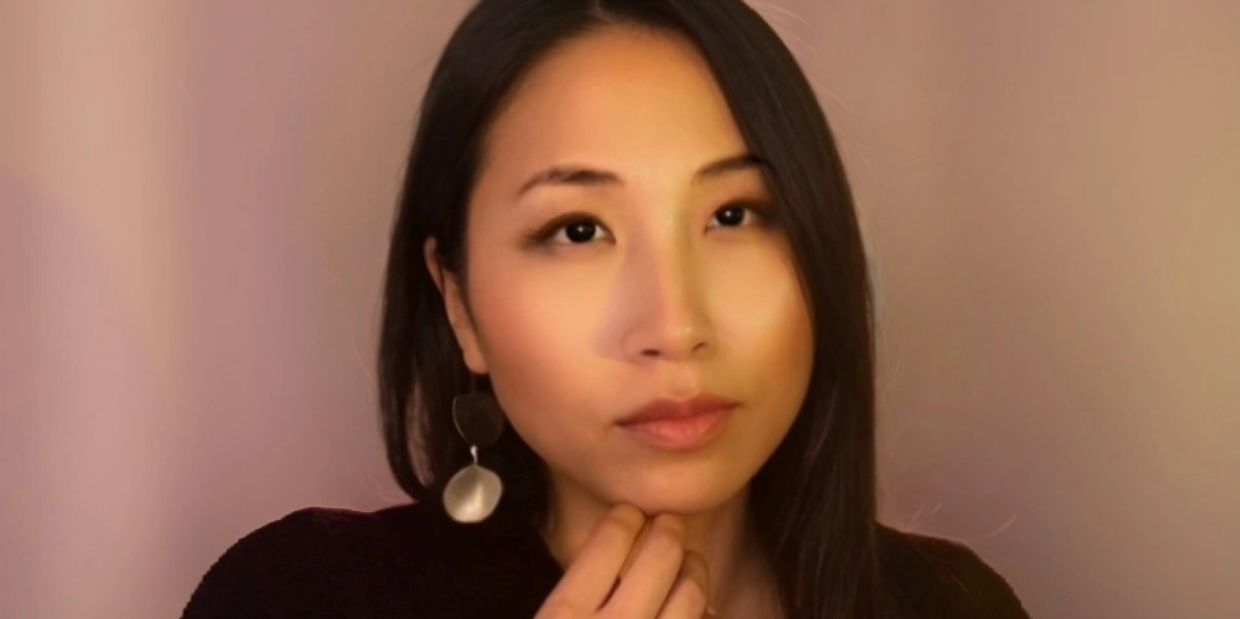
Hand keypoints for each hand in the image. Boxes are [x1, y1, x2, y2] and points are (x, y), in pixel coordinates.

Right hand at [534, 504, 713, 618]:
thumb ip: (569, 598)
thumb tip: (605, 556)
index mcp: (564, 616)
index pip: (610, 539)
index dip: (624, 517)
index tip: (628, 513)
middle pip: (662, 554)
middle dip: (669, 531)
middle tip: (667, 527)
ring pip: (693, 591)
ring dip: (692, 571)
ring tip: (684, 568)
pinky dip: (705, 614)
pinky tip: (697, 614)